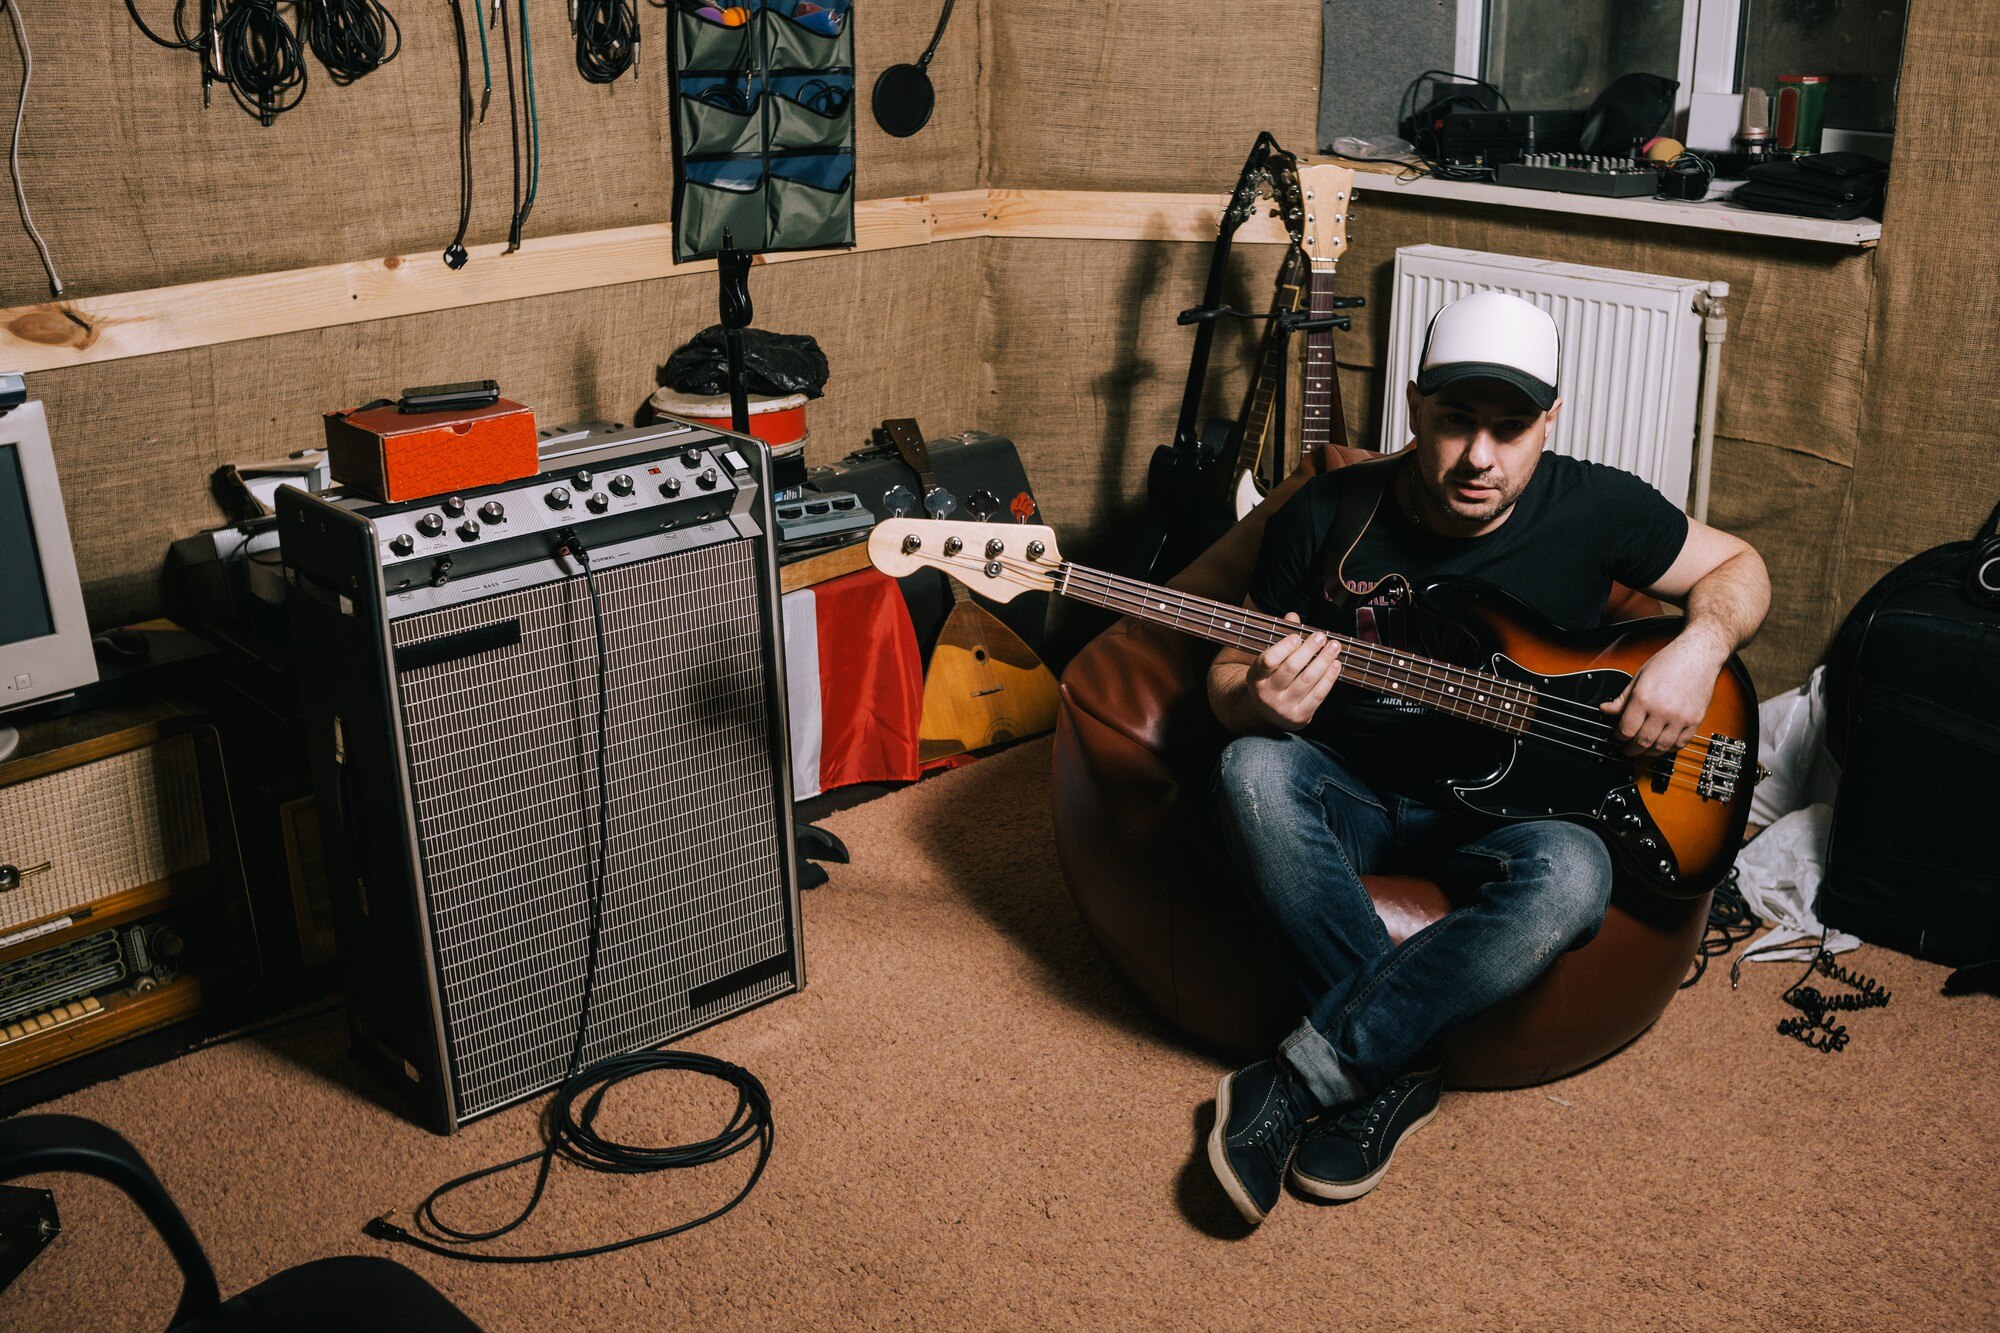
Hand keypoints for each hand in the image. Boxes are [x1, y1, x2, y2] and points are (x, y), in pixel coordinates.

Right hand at [1246, 613, 1342, 731]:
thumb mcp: (1268, 661)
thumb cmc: (1270, 679)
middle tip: (1321, 637)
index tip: (1297, 636)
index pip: (1267, 661)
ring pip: (1307, 680)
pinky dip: (1329, 678)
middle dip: (1309, 650)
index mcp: (1255, 677)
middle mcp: (1267, 694)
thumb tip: (1293, 616)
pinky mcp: (1300, 716)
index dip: (1283, 648)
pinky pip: (1318, 695)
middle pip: (1291, 668)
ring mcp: (1284, 707)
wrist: (1267, 714)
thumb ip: (1281, 638)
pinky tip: (1335, 665)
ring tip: (1334, 647)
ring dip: (1324, 661)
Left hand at [1599, 635, 1723, 755]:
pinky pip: (1681, 743)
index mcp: (1644, 698)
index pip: (1626, 729)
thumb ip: (1622, 698)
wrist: (1698, 655)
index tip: (1619, 736)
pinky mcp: (1695, 720)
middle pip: (1643, 742)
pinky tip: (1662, 745)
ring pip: (1661, 746)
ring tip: (1644, 750)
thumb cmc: (1669, 662)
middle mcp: (1662, 710)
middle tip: (1628, 749)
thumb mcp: (1639, 677)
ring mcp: (1681, 717)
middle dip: (1632, 749)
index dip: (1619, 736)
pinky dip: (1670, 748)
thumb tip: (1606, 709)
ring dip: (1650, 752)